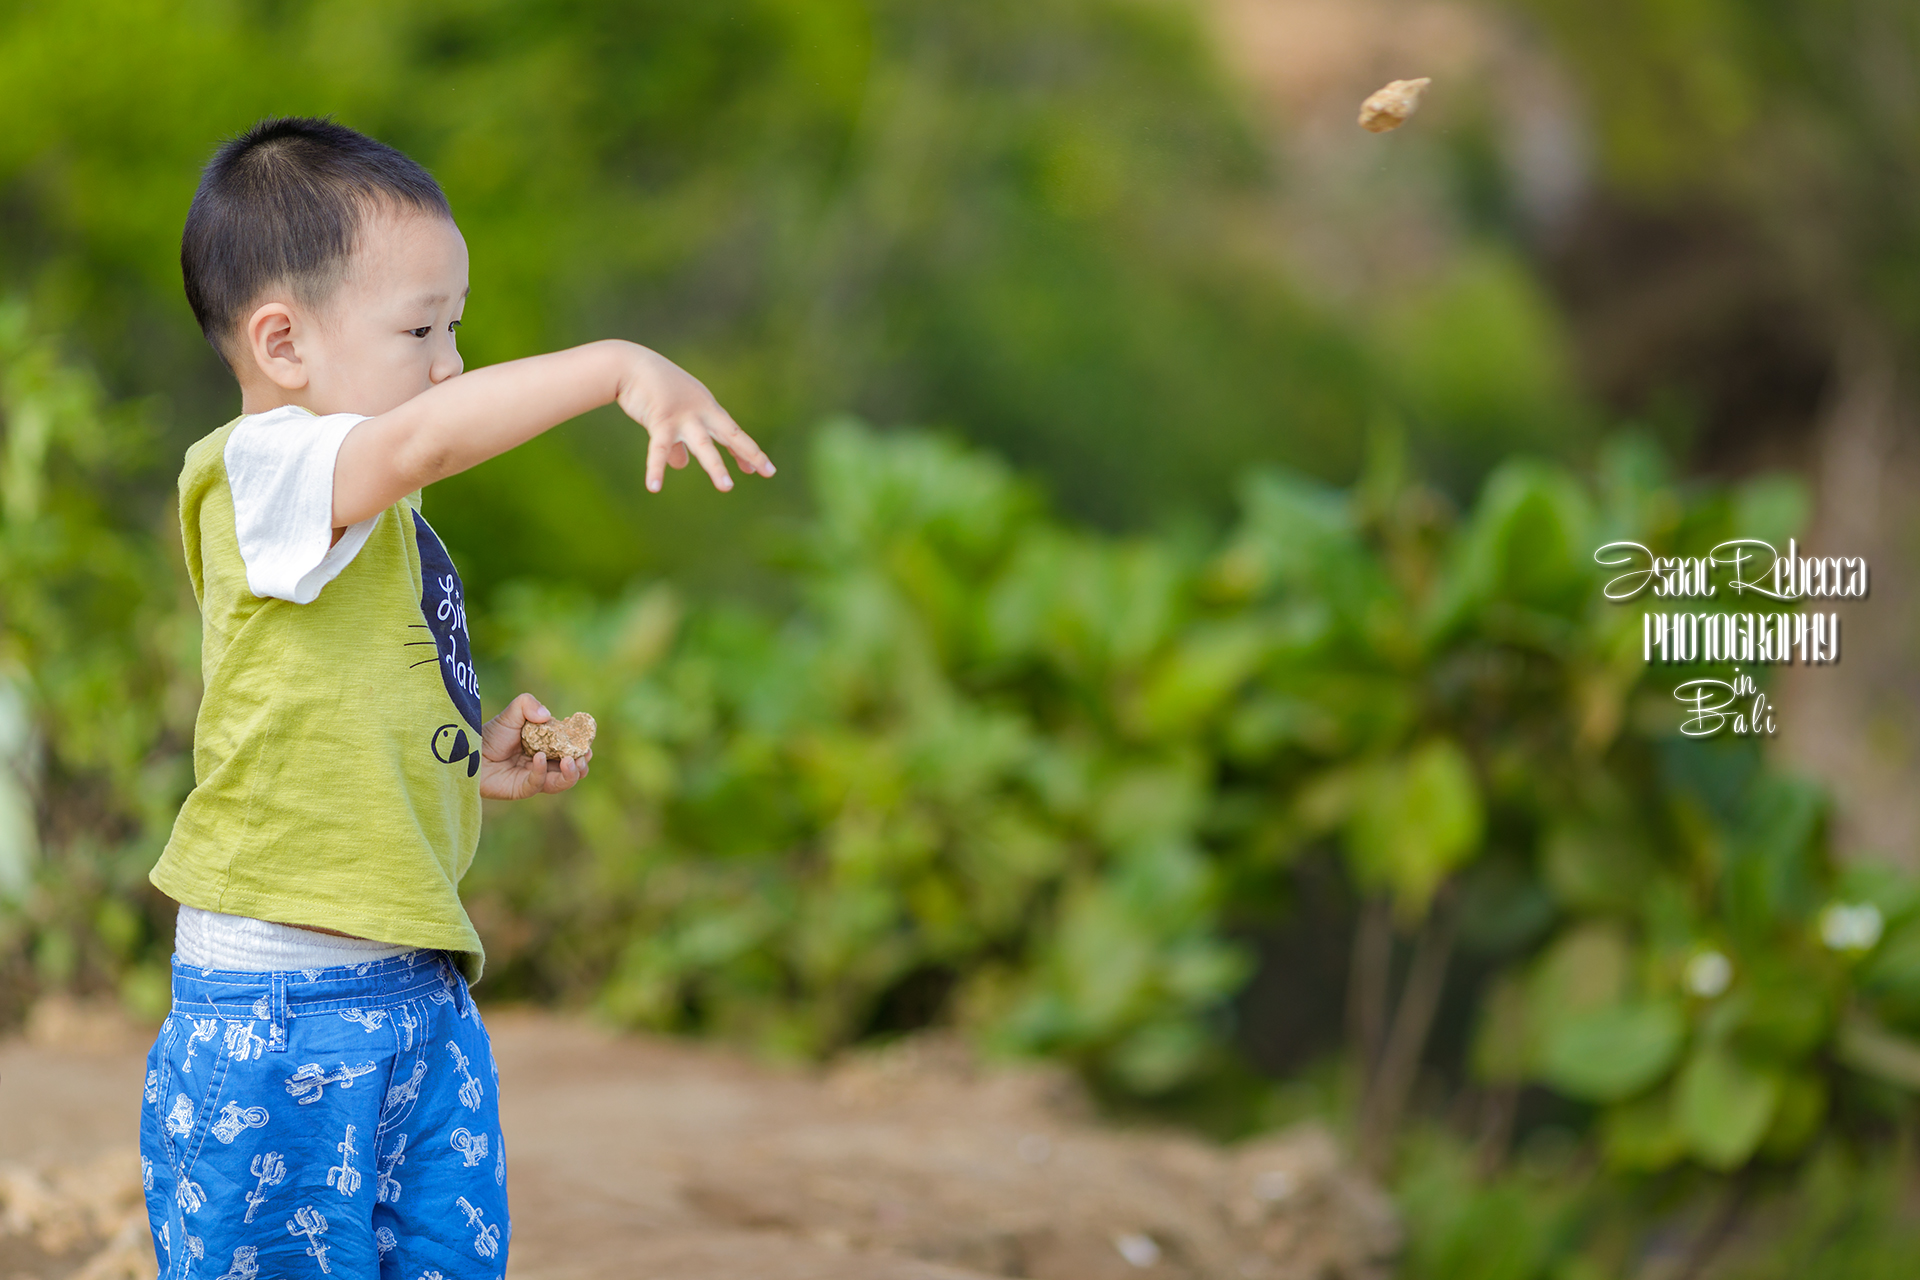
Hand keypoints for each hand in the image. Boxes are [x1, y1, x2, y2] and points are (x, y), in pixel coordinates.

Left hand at [479, 692, 592, 799]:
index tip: (587, 743)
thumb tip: (547, 716)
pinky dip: (542, 772)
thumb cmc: (491, 734)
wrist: (469, 751)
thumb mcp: (512, 713)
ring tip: (570, 761)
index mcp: (548, 748)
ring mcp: (534, 779)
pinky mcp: (521, 789)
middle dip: (581, 765)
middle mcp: (545, 765)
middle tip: (583, 756)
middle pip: (571, 771)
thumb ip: (528, 704)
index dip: (582, 749)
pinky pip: (537, 784)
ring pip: (560, 782)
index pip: (571, 751)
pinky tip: (540, 758)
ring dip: (570, 774)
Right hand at [614, 345, 775, 492]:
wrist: (630, 364)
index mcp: (706, 408)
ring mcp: (683, 416)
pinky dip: (655, 469)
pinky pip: (659, 449)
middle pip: (730, 434)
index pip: (731, 432)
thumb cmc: (652, 387)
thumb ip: (679, 441)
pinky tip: (654, 488)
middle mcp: (700, 412)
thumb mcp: (671, 413)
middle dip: (749, 453)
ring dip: (716, 466)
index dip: (745, 451)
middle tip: (768, 471)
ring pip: (704, 445)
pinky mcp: (660, 420)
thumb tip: (681, 465)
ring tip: (727, 487)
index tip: (759, 468)